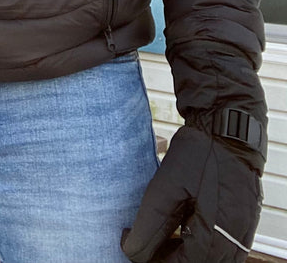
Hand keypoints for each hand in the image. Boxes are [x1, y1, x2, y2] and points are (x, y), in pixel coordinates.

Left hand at [121, 126, 261, 260]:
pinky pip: (224, 246)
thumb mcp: (166, 186)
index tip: (133, 244)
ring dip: (186, 250)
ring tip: (164, 232)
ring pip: (210, 258)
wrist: (229, 127)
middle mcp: (235, 242)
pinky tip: (185, 223)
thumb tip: (131, 250)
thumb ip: (150, 223)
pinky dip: (201, 240)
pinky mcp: (245, 221)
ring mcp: (243, 232)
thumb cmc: (199, 152)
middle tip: (146, 239)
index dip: (153, 258)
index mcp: (215, 238)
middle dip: (170, 255)